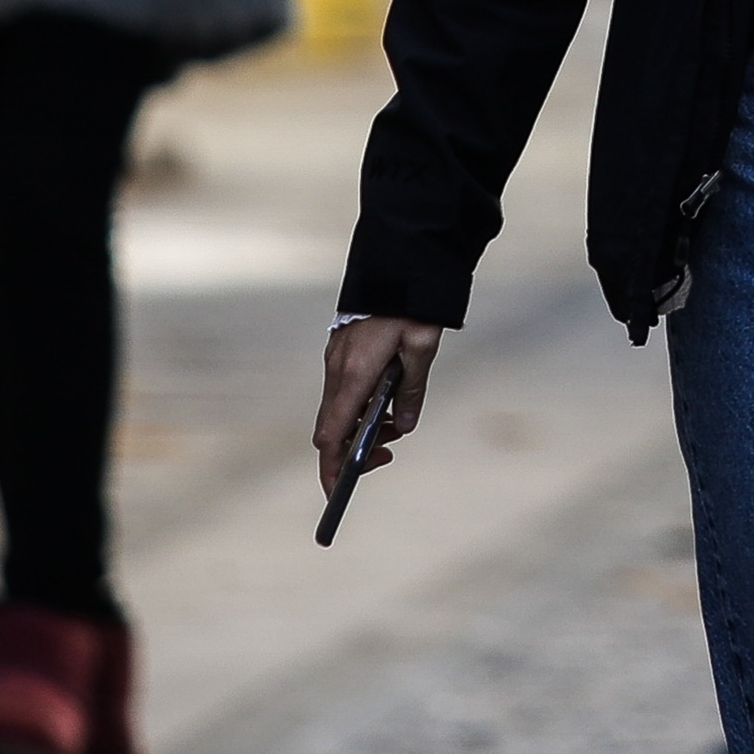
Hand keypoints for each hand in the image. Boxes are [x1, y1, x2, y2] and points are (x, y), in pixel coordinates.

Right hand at [314, 316, 444, 494]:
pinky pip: (342, 392)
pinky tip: (385, 401)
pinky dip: (358, 407)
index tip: (340, 490)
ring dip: (360, 426)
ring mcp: (335, 360)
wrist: (397, 264)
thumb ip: (412, 390)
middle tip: (388, 452)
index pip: (332, 436)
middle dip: (353, 450)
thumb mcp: (422, 347)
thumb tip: (402, 426)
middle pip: (331, 429)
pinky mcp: (340, 352)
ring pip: (338, 410)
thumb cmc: (411, 304)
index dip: (333, 467)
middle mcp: (337, 369)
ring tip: (394, 424)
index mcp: (355, 374)